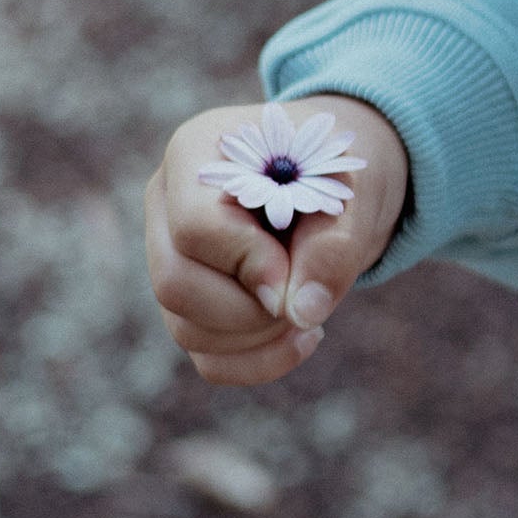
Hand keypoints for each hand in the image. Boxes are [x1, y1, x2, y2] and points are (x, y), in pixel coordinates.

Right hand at [145, 95, 408, 385]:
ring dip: (261, 337)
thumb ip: (332, 245)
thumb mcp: (351, 193)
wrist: (341, 183)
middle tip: (308, 294)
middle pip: (174, 284)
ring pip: (186, 328)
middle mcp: (166, 206)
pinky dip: (259, 362)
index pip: (195, 228)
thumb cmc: (340, 173)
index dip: (249, 264)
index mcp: (197, 156)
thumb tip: (301, 313)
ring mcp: (169, 258)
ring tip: (312, 308)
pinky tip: (303, 336)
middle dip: (251, 309)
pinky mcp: (190, 303)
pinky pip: (207, 357)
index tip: (298, 274)